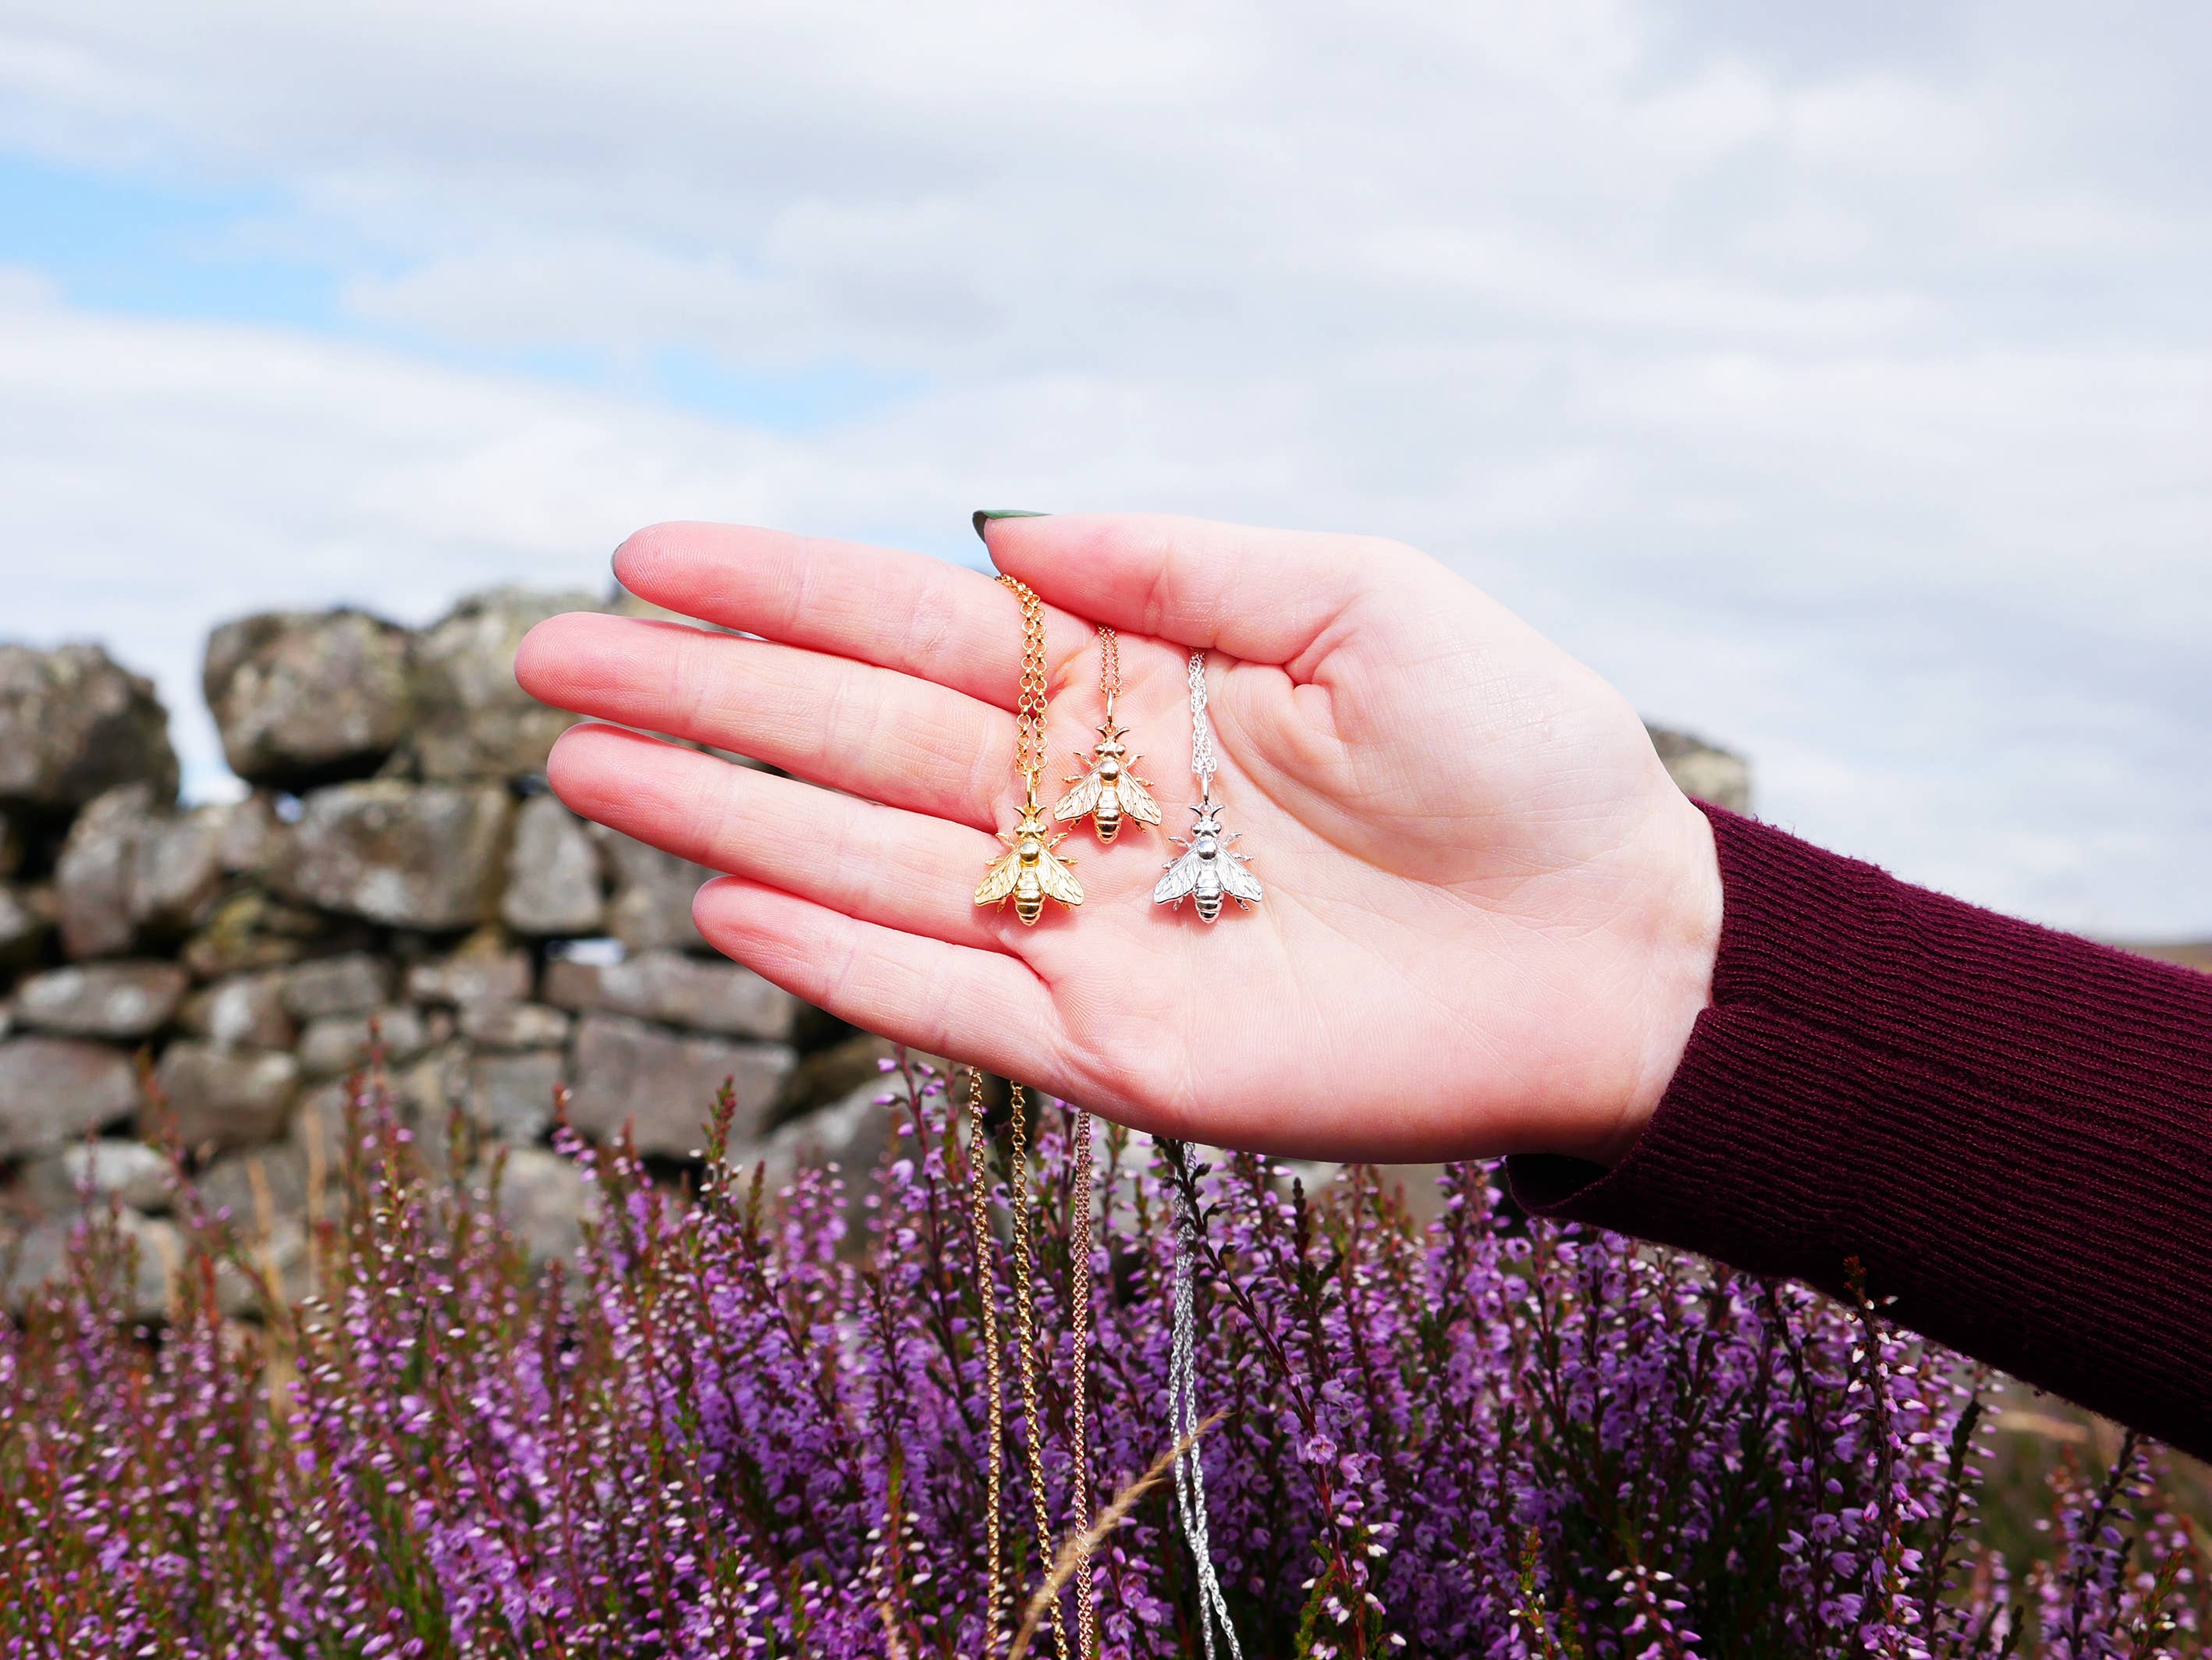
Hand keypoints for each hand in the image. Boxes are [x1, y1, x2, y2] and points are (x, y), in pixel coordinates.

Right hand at [515, 514, 1720, 1164]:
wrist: (1616, 946)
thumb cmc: (1515, 754)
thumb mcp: (1362, 598)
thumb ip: (1176, 565)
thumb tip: (992, 527)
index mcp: (1132, 687)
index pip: (916, 631)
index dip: (777, 591)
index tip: (647, 552)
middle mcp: (1083, 807)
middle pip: (853, 743)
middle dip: (702, 702)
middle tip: (549, 662)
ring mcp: (1085, 933)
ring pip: (867, 868)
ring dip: (727, 820)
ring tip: (592, 770)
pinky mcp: (1112, 1052)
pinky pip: (947, 1004)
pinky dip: (838, 962)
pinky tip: (727, 908)